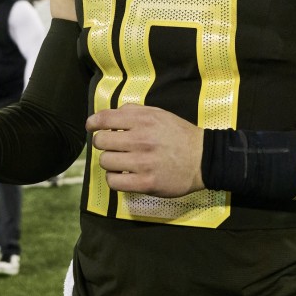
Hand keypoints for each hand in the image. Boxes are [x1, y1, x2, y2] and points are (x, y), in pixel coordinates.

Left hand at [86, 103, 202, 197]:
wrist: (203, 159)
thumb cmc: (179, 135)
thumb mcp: (159, 114)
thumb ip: (133, 112)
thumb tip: (108, 116)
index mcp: (143, 121)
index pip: (104, 119)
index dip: (93, 123)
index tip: (91, 127)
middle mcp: (141, 140)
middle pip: (101, 141)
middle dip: (104, 143)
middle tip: (113, 147)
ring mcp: (143, 163)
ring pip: (105, 162)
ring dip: (109, 162)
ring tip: (120, 162)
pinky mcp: (146, 183)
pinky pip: (114, 182)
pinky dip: (114, 178)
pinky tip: (123, 175)